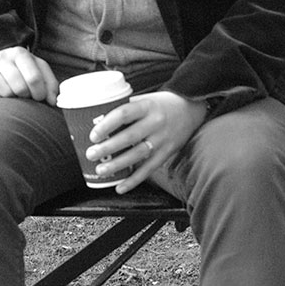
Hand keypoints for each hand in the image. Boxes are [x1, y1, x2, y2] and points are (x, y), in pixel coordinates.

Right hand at [0, 46, 58, 104]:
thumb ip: (50, 84)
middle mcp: (3, 57)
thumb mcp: (38, 70)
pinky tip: (2, 92)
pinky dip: (0, 98)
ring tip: (14, 93)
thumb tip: (53, 102)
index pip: (34, 78)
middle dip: (26, 96)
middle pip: (20, 88)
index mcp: (20, 53)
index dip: (40, 93)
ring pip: (6, 93)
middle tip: (26, 95)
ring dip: (13, 98)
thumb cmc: (22, 70)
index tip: (40, 98)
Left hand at [86, 90, 207, 192]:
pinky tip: (120, 187)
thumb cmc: (163, 104)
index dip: (107, 125)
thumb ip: (126, 108)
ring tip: (101, 170)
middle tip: (91, 154)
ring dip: (118, 165)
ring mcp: (163, 139)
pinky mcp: (167, 152)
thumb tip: (96, 120)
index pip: (124, 114)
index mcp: (147, 106)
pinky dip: (134, 180)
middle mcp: (156, 122)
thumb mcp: (146, 99)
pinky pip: (149, 169)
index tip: (94, 134)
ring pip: (138, 155)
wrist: (193, 109)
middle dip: (108, 148)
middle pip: (130, 137)